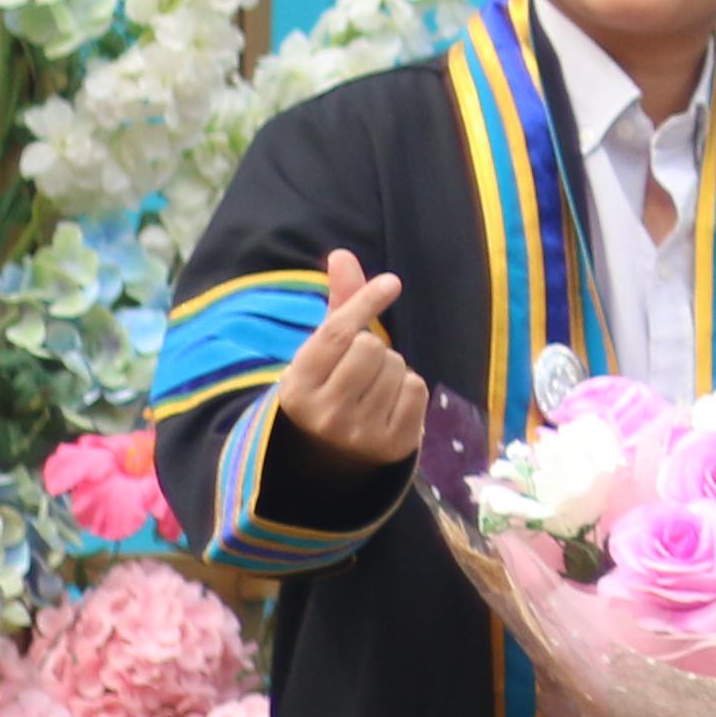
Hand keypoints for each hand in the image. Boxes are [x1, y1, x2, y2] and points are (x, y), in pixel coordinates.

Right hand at [274, 251, 423, 465]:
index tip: (391, 283)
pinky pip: (417, 389)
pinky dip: (409, 389)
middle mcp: (325, 413)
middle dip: (373, 348)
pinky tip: (390, 405)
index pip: (336, 334)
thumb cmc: (328, 392)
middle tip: (359, 369)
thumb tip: (342, 255)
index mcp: (298, 387)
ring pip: (398, 367)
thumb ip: (337, 306)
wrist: (333, 462)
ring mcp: (359, 433)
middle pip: (372, 347)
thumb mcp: (320, 355)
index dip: (365, 302)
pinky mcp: (394, 445)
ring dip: (392, 370)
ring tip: (372, 390)